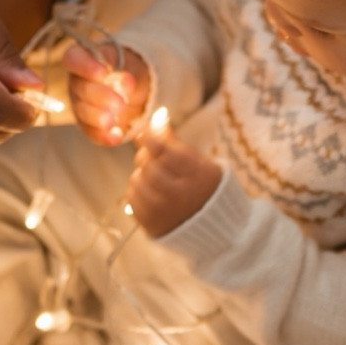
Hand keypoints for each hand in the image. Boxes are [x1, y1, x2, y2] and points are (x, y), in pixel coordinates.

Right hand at [64, 42, 150, 143]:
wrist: (132, 91)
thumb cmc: (126, 69)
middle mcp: (76, 81)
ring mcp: (79, 104)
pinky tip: (116, 136)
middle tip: (120, 104)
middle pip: (80, 88)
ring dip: (97, 117)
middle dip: (100, 96)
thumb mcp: (130, 64)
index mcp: (82, 59)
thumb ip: (128, 71)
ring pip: (81, 111)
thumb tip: (127, 80)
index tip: (103, 72)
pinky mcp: (87, 124)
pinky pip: (91, 132)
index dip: (85, 66)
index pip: (73, 58)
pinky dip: (103, 135)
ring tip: (113, 122)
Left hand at [125, 122, 221, 236]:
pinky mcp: (152, 224)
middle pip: (149, 165)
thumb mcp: (199, 162)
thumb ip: (175, 142)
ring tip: (153, 176)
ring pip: (137, 180)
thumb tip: (157, 116)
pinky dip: (137, 190)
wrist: (214, 228)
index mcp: (197, 175)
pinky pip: (131, 198)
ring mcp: (164, 212)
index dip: (149, 139)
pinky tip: (149, 191)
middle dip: (146, 156)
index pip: (165, 151)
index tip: (145, 136)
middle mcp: (181, 195)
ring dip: (141, 174)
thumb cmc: (203, 186)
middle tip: (152, 156)